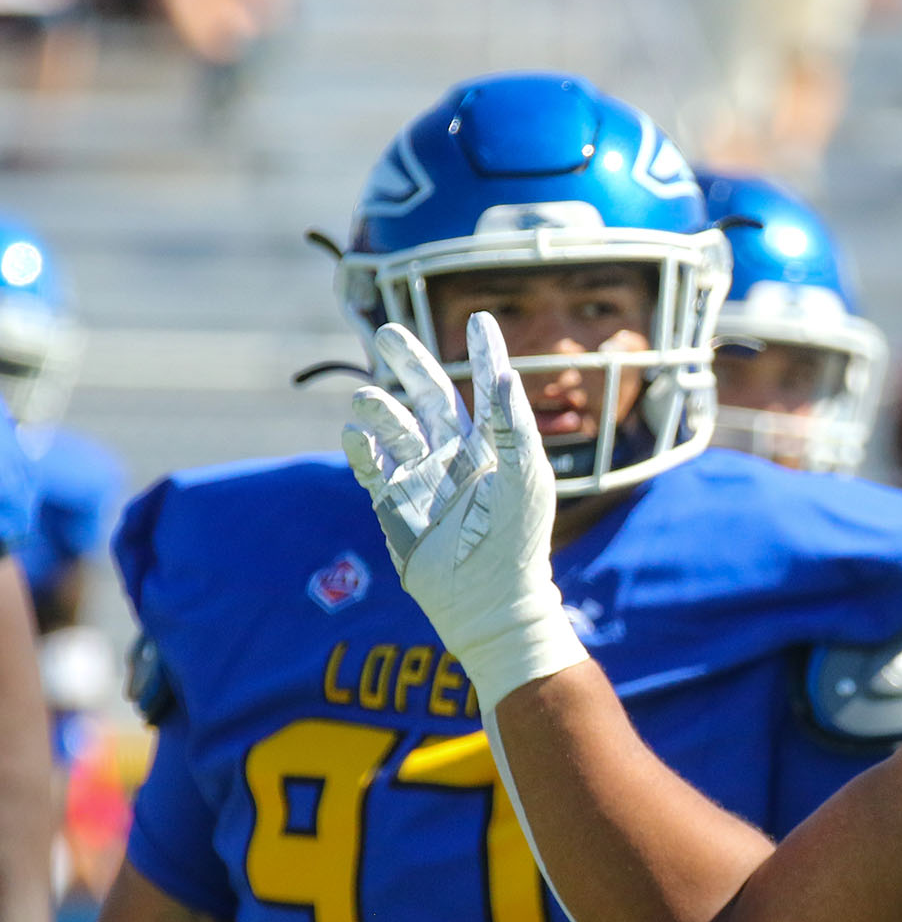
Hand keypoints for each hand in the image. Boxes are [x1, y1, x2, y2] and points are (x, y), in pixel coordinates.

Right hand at [341, 315, 585, 711]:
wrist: (491, 600)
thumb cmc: (520, 540)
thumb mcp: (525, 478)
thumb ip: (514, 426)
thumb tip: (504, 375)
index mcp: (494, 448)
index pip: (484, 391)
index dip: (483, 356)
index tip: (480, 320)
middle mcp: (456, 458)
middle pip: (427, 398)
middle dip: (408, 365)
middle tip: (387, 332)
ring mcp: (423, 481)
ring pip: (395, 430)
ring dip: (379, 410)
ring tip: (367, 398)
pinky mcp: (396, 508)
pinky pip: (373, 471)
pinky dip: (361, 451)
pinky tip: (355, 436)